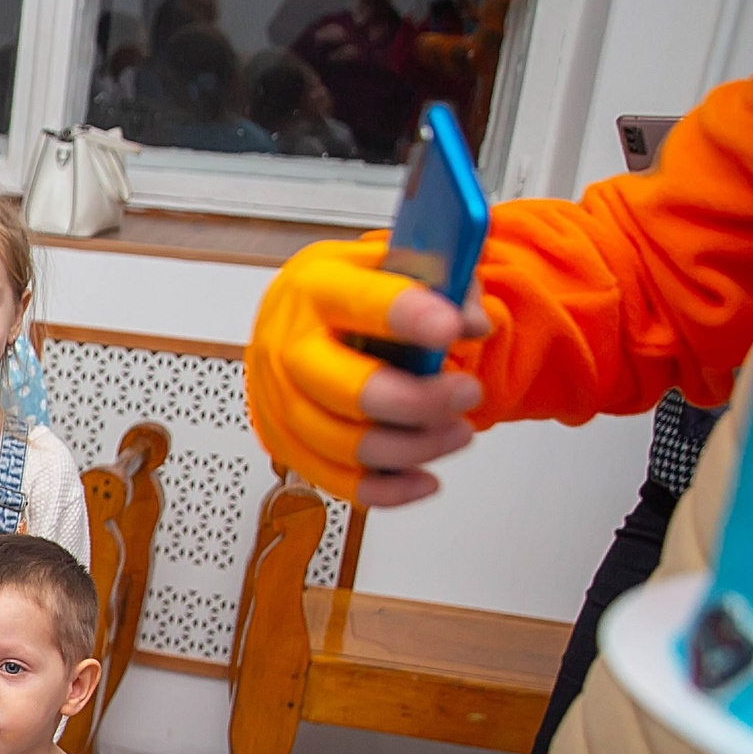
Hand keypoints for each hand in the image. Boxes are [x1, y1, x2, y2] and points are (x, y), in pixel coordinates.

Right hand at [243, 236, 490, 505]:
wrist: (298, 320)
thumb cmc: (348, 295)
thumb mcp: (394, 263)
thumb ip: (444, 281)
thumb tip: (471, 324)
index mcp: (315, 289)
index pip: (359, 302)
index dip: (407, 316)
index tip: (450, 328)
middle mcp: (288, 347)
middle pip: (347, 391)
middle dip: (417, 402)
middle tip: (467, 394)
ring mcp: (281, 402)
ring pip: (345, 445)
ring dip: (414, 447)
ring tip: (458, 433)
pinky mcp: (286, 444)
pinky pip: (336, 481)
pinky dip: (387, 490)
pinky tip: (426, 479)